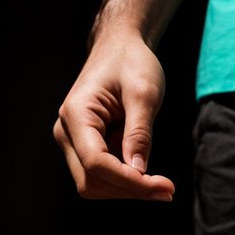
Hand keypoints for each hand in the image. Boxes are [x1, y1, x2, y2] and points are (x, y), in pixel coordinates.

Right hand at [52, 28, 175, 200]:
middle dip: (128, 189)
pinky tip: (146, 168)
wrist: (120, 45)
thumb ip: (139, 132)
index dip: (129, 181)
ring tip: (160, 182)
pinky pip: (100, 172)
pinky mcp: (84, 145)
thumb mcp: (144, 92)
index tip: (163, 188)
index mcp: (76, 114)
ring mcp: (72, 140)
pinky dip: (124, 176)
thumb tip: (139, 173)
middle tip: (167, 190)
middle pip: (91, 180)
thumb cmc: (132, 62)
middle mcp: (67, 132)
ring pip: (93, 182)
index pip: (96, 163)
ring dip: (126, 186)